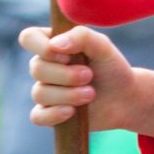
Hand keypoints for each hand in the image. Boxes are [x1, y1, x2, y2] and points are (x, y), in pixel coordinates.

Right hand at [21, 22, 153, 135]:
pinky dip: (54, 114)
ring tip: (91, 94)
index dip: (42, 47)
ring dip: (68, 94)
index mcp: (53, 44)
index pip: (28, 38)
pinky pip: (38, 116)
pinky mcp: (50, 113)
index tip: (66, 55)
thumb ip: (81, 36)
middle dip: (65, 74)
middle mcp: (45, 66)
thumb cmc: (112, 68)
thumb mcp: (103, 46)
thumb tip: (54, 45)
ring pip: (39, 93)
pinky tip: (72, 112)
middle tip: (89, 75)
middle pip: (36, 68)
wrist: (125, 98)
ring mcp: (46, 90)